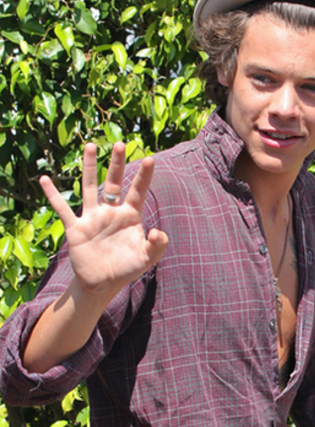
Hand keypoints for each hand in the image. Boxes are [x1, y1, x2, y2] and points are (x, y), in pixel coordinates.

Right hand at [40, 142, 167, 299]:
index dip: (143, 176)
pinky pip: (62, 209)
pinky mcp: (76, 228)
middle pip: (113, 182)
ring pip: (89, 188)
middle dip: (117, 164)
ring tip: (90, 145)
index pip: (138, 191)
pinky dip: (53, 195)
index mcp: (130, 216)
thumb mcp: (146, 259)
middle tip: (120, 143)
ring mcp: (92, 218)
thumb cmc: (127, 268)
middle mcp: (111, 212)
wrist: (102, 283)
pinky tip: (45, 180)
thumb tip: (158, 232)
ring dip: (90, 167)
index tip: (150, 158)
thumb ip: (157, 246)